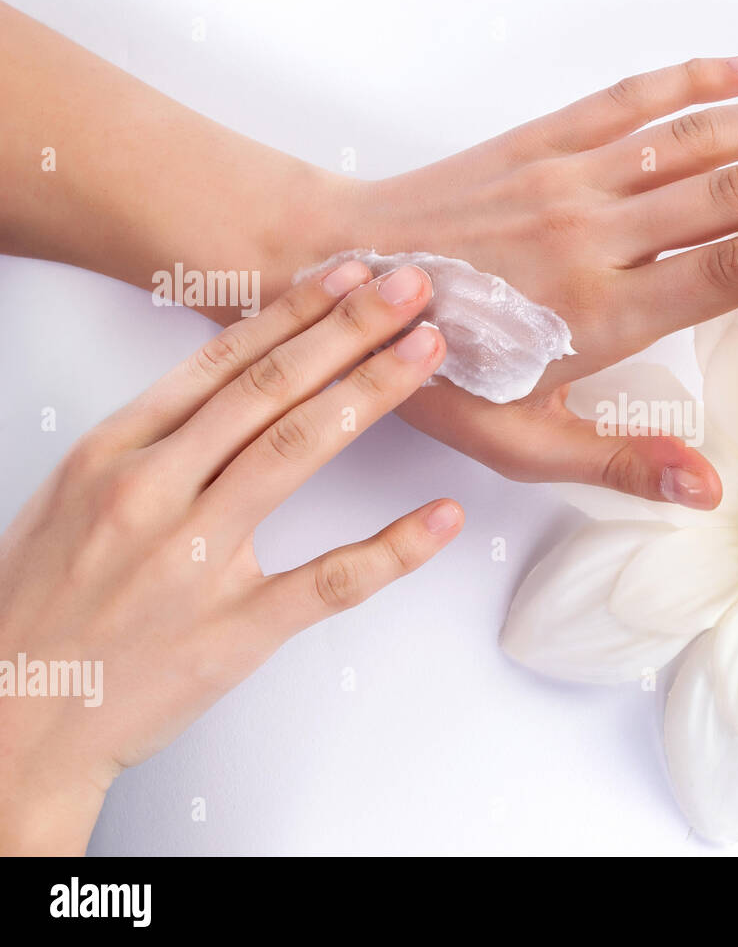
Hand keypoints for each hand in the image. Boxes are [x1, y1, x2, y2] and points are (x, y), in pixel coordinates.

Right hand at [0, 263, 461, 853]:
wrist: (11, 716)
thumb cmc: (43, 602)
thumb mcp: (74, 495)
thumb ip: (150, 440)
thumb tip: (232, 385)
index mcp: (112, 452)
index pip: (220, 361)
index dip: (293, 311)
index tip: (347, 273)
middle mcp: (152, 492)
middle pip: (268, 390)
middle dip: (347, 329)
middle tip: (410, 286)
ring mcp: (194, 561)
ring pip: (296, 453)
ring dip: (371, 392)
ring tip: (426, 352)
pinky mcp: (232, 630)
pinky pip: (328, 579)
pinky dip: (394, 547)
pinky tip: (442, 515)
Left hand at [351, 57, 737, 507]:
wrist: (339, 278)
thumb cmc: (431, 367)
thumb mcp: (518, 440)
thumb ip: (617, 459)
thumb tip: (709, 486)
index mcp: (601, 311)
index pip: (733, 271)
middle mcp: (598, 233)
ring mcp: (572, 178)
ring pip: (699, 137)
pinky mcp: (544, 142)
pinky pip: (631, 100)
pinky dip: (694, 78)